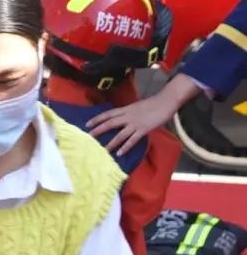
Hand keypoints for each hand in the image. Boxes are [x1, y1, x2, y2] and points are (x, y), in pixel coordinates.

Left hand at [86, 74, 200, 155]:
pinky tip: (120, 153)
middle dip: (99, 130)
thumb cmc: (154, 103)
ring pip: (120, 134)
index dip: (97, 119)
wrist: (166, 100)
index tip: (87, 124)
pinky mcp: (143, 129)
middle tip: (89, 137)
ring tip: (103, 150)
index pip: (108, 114)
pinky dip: (126, 147)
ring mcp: (135, 123)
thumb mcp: (137, 107)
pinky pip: (132, 140)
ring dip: (111, 143)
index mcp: (126, 109)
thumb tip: (123, 119)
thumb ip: (129, 113)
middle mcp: (128, 116)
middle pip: (110, 123)